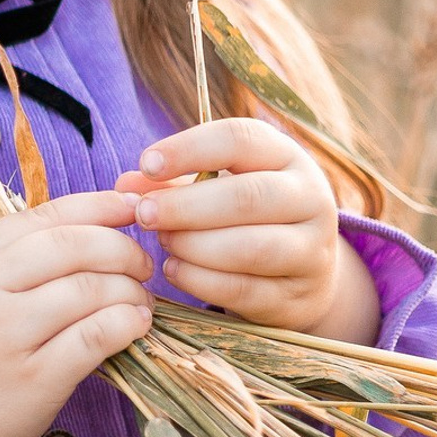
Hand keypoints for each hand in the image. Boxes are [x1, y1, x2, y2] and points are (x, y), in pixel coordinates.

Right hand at [0, 191, 153, 436]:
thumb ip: (11, 260)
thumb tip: (88, 231)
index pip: (49, 216)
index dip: (100, 207)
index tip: (133, 208)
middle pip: (76, 247)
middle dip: (123, 250)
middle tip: (143, 266)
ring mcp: (10, 334)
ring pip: (91, 290)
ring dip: (130, 292)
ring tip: (140, 302)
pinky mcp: (35, 378)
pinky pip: (96, 337)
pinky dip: (126, 325)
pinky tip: (135, 326)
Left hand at [114, 119, 380, 343]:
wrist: (306, 276)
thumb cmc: (248, 217)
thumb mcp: (219, 187)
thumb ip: (173, 182)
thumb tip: (125, 184)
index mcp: (288, 157)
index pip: (240, 139)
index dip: (189, 149)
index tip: (147, 164)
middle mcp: (310, 199)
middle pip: (247, 197)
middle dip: (186, 206)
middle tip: (144, 213)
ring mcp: (311, 251)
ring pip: (250, 248)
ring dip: (194, 245)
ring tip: (163, 242)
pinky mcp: (296, 297)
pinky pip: (245, 290)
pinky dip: (201, 281)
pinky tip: (175, 270)